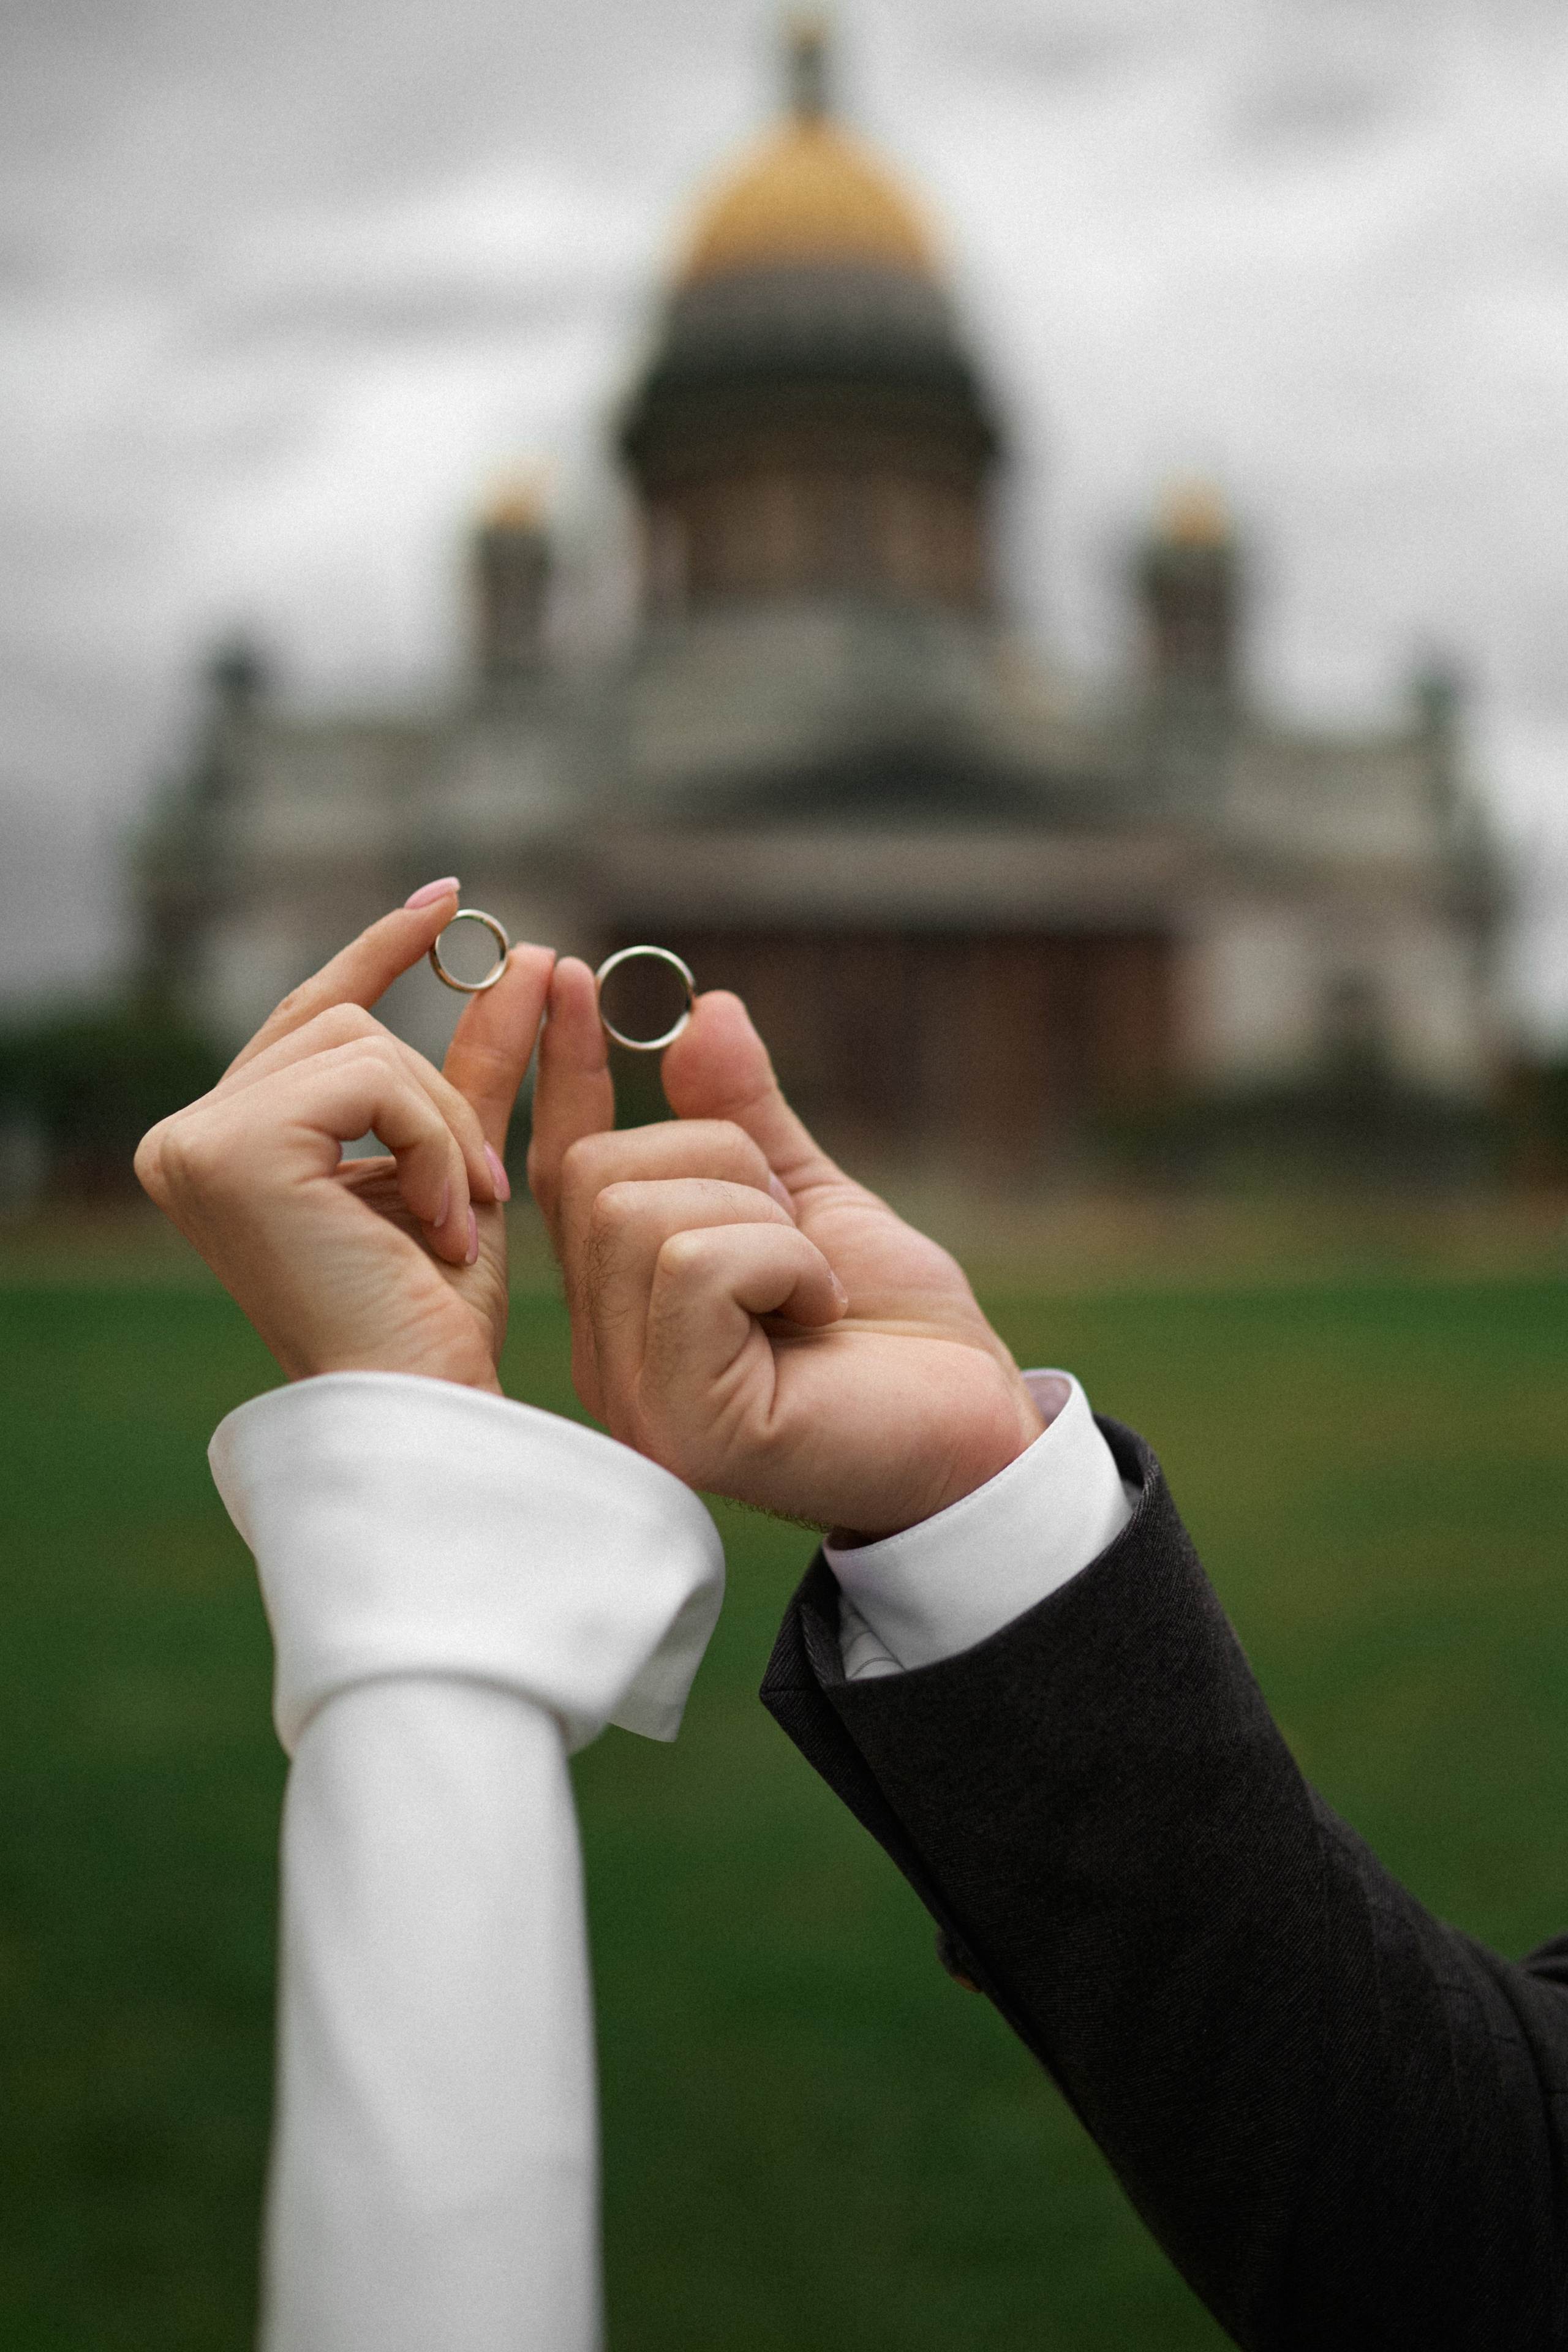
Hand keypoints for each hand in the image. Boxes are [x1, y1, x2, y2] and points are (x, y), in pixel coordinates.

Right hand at [136, 891, 554, 1391]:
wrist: (427, 1401)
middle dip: (439, 1094)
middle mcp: (182, 1138)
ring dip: (442, 1127)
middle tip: (481, 1187)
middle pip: (343, 1025)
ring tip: (455, 1215)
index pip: (307, 1016)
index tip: (450, 902)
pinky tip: (436, 1221)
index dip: (378, 952)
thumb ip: (475, 1062)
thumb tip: (523, 953)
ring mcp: (192, 1143)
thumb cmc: (433, 1312)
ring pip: (364, 1044)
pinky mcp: (229, 1151)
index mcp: (219, 1143)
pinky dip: (432, 1142)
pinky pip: (372, 1078)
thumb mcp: (456, 1160)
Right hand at [527, 961, 1044, 1537]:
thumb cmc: (898, 1337)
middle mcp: (606, 1352)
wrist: (978, 1432)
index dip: (562, 1069)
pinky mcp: (680, 1420)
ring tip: (809, 1288)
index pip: (562, 1166)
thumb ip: (747, 1120)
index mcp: (626, 1302)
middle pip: (600, 1173)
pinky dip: (780, 1261)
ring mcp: (633, 1394)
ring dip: (761, 1219)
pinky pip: (694, 1263)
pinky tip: (816, 1316)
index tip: (566, 972)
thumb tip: (704, 1012)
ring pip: (640, 1210)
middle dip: (722, 1165)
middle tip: (796, 1240)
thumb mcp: (816, 1202)